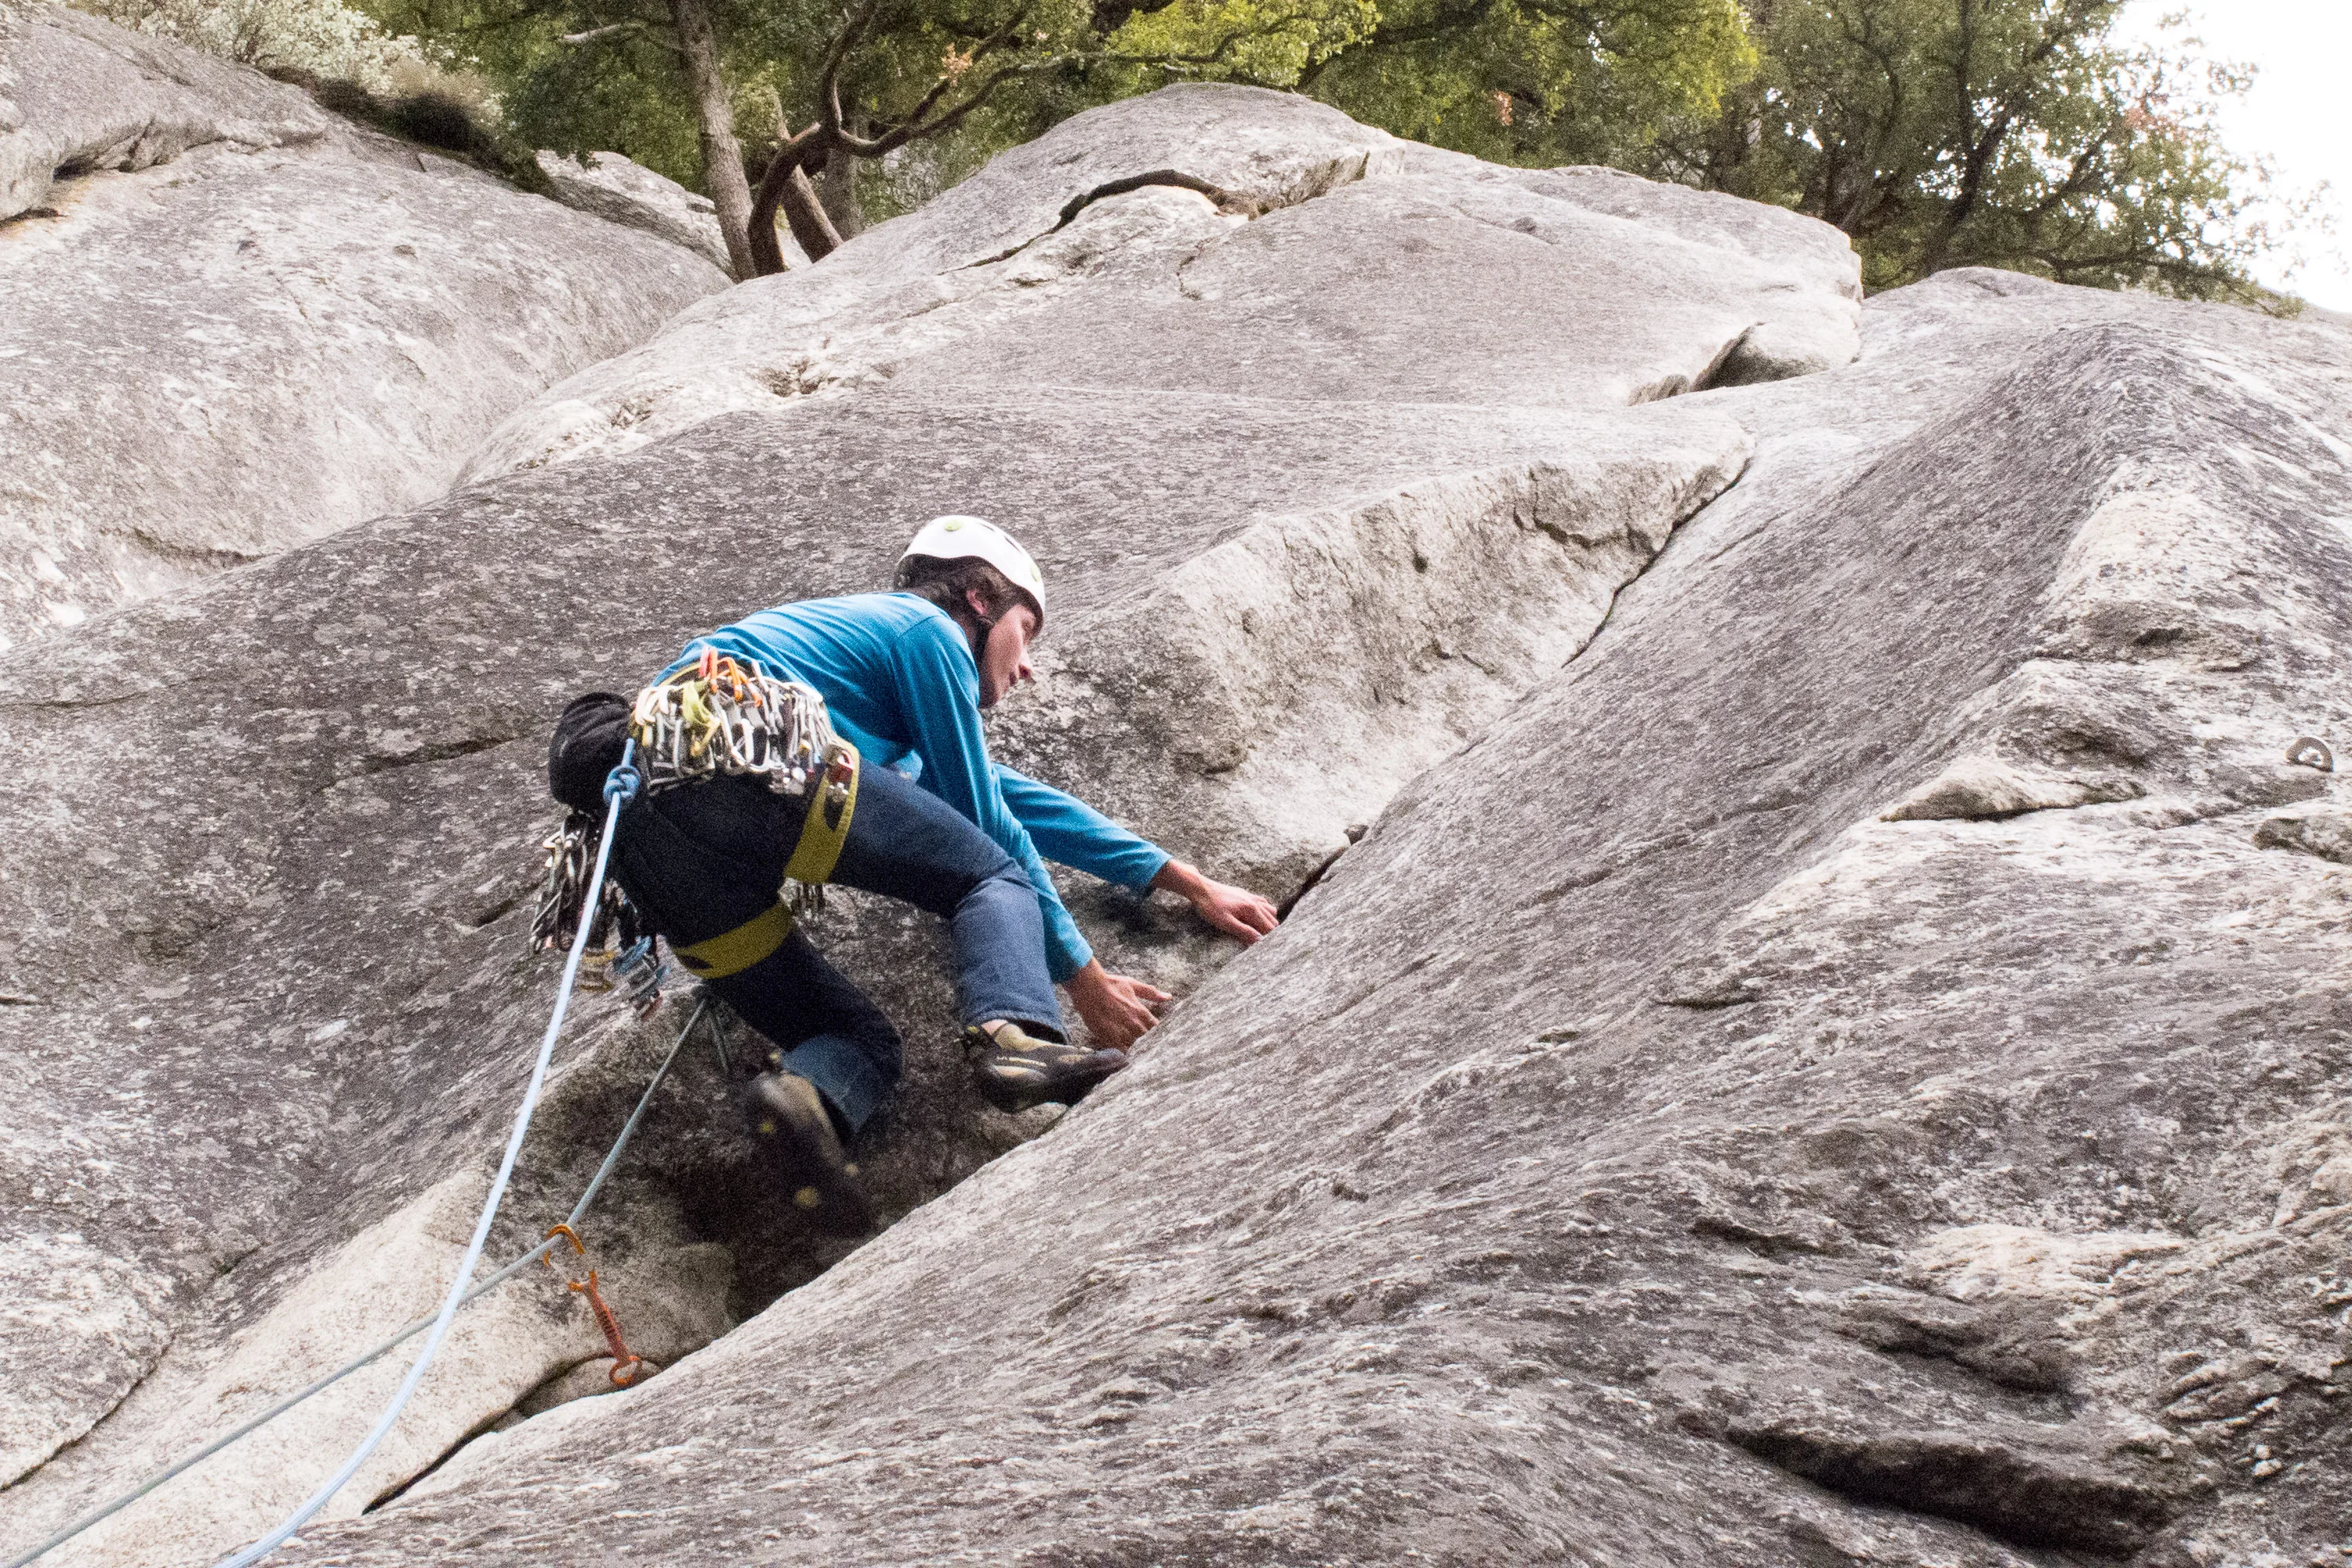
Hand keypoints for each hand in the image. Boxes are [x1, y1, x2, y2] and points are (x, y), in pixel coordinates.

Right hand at [1063, 959, 1170, 1051]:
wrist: (1089, 987)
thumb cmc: (1110, 984)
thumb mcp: (1133, 984)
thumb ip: (1151, 993)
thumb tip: (1169, 997)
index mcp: (1141, 1011)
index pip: (1156, 1028)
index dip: (1158, 1033)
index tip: (1158, 1036)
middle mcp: (1134, 1023)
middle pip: (1147, 1039)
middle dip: (1150, 1043)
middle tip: (1152, 1047)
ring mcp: (1121, 1032)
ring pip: (1136, 1046)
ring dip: (1139, 1049)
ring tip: (1141, 1052)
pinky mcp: (1109, 1037)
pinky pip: (1122, 1051)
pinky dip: (1126, 1053)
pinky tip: (1128, 1055)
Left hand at [1151, 859, 1279, 944]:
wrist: (1200, 888)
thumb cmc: (1210, 907)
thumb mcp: (1226, 923)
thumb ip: (1244, 932)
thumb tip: (1259, 941)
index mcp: (1252, 909)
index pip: (1269, 927)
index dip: (1269, 939)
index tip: (1267, 949)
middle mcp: (1255, 901)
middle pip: (1272, 920)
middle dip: (1270, 932)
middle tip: (1263, 945)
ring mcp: (1250, 896)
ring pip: (1270, 910)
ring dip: (1268, 922)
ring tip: (1260, 933)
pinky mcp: (1244, 894)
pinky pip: (1262, 903)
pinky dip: (1264, 912)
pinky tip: (1255, 919)